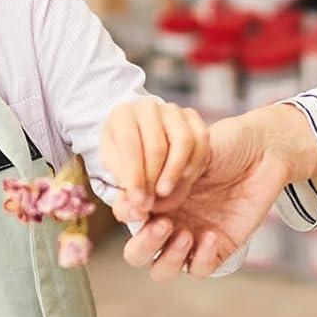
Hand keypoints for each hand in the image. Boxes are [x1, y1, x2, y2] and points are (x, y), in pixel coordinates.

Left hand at [98, 98, 208, 221]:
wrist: (139, 137)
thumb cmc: (124, 157)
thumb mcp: (115, 171)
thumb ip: (123, 192)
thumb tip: (136, 210)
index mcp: (122, 115)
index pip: (129, 147)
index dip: (134, 178)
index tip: (137, 202)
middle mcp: (147, 106)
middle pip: (156, 146)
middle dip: (153, 180)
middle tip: (150, 204)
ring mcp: (172, 110)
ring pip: (183, 141)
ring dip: (175, 172)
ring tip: (165, 192)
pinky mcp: (193, 117)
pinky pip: (201, 140)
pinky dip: (195, 163)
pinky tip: (184, 179)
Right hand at [119, 104, 316, 280]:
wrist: (263, 150)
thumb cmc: (223, 144)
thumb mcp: (190, 151)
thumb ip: (169, 175)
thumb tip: (153, 198)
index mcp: (154, 197)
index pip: (127, 215)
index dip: (127, 213)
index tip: (140, 204)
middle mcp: (167, 221)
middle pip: (137, 254)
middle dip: (144, 245)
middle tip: (163, 224)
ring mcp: (190, 238)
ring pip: (162, 269)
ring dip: (169, 258)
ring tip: (186, 234)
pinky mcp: (217, 249)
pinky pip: (199, 268)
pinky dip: (201, 258)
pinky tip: (212, 235)